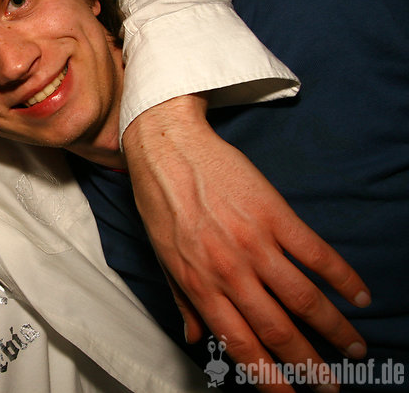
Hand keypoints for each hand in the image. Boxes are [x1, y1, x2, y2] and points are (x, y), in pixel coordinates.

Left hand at [123, 95, 369, 391]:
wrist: (166, 149)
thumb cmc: (160, 204)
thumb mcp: (162, 258)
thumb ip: (183, 302)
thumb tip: (195, 340)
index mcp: (200, 285)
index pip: (240, 344)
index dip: (269, 378)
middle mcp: (229, 271)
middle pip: (278, 330)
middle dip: (309, 365)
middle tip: (333, 387)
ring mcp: (255, 243)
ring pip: (304, 299)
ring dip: (335, 329)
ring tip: (356, 349)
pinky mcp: (275, 215)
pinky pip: (316, 254)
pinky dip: (342, 278)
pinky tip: (359, 296)